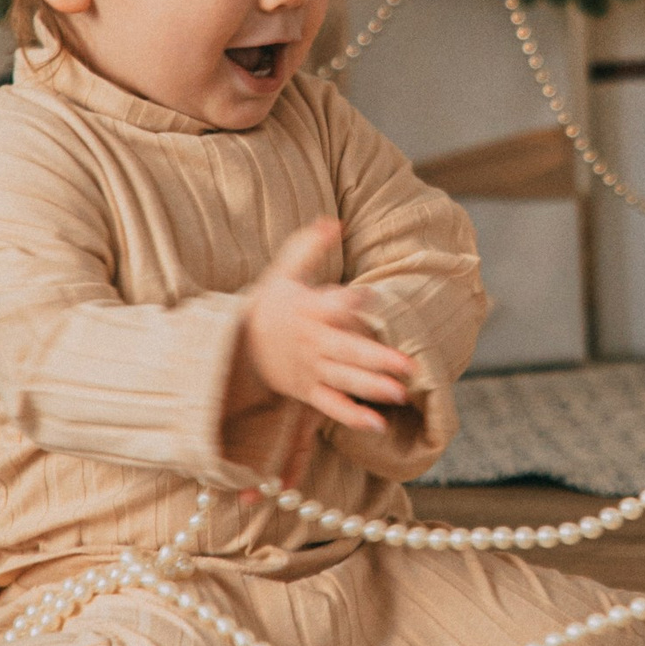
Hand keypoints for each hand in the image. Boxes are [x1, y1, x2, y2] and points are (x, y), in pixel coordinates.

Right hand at [237, 217, 426, 440]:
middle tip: (409, 364)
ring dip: (372, 387)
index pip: (330, 305)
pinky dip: (352, 416)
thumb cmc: (270, 304)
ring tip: (401, 393)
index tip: (368, 296)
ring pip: (344, 379)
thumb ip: (309, 247)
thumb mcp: (284, 272)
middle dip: (377, 358)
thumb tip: (333, 221)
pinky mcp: (307, 391)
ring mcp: (309, 369)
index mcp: (307, 310)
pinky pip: (331, 405)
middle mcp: (311, 342)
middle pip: (346, 350)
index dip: (348, 301)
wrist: (235, 346)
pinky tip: (378, 424)